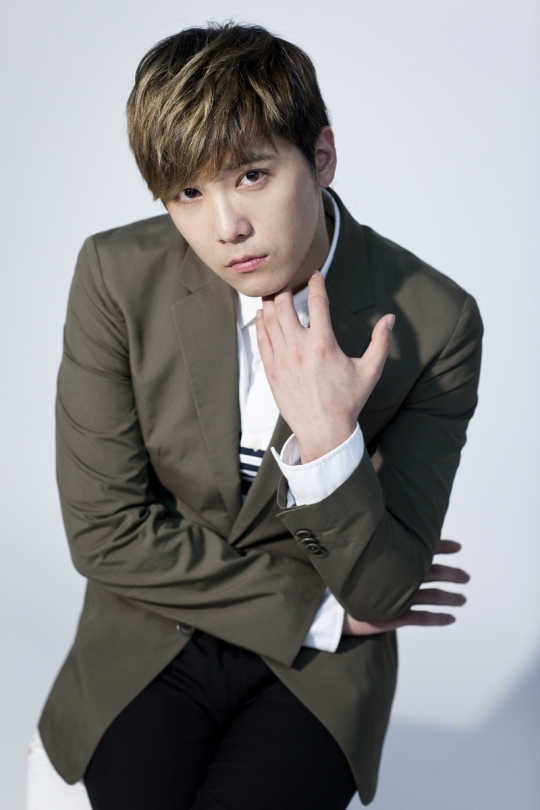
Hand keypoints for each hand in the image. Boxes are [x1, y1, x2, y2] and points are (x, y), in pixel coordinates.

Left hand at [256, 272, 393, 462]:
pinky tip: (264, 314)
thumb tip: (389, 318)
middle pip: (285, 305)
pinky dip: (261, 322)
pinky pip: (262, 338)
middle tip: (286, 278)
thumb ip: (380, 343)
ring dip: (271, 302)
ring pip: (270, 319)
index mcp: (324, 344)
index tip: (314, 274)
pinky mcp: (271, 370)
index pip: (317, 303)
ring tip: (274, 291)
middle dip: (284, 287)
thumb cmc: (348, 401)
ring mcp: (282, 359)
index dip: (316, 284)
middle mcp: (300, 348)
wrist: (324, 431)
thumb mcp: (370, 372)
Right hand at [342, 540, 469, 635]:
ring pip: (433, 595)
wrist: (327, 606)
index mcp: (392, 560)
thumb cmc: (343, 582)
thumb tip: (387, 537)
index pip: (422, 549)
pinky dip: (438, 618)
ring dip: (450, 596)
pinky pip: (422, 617)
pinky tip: (451, 619)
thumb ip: (377, 551)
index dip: (441, 546)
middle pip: (434, 572)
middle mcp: (398, 577)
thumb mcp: (361, 562)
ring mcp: (397, 597)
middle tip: (466, 577)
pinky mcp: (394, 616)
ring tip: (463, 598)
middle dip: (452, 573)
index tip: (458, 547)